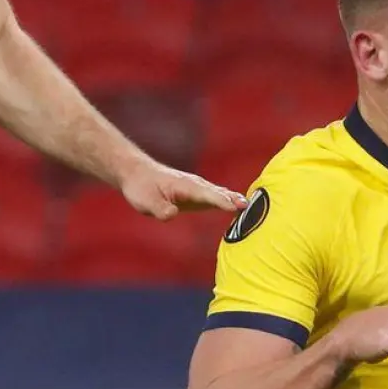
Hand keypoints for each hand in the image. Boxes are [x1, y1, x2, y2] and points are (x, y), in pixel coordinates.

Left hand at [121, 161, 246, 220]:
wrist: (138, 174)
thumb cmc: (141, 188)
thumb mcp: (145, 201)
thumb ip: (160, 208)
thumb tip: (171, 214)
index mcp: (185, 186)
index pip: (207, 195)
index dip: (222, 201)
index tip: (236, 207)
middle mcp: (195, 185)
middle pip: (218, 193)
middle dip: (233, 199)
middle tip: (249, 206)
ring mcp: (198, 188)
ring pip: (220, 192)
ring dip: (234, 199)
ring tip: (248, 205)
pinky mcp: (197, 193)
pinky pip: (217, 195)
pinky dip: (229, 199)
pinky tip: (239, 205)